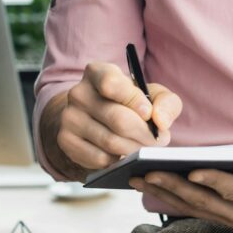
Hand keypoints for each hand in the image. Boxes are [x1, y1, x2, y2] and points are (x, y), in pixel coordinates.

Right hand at [43, 60, 182, 180]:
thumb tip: (160, 121)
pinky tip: (124, 154)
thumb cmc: (130, 103)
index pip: (111, 84)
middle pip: (117, 119)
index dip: (134, 100)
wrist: (95, 117)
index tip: (149, 113)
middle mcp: (79, 93)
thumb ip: (165, 102)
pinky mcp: (66, 141)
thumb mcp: (151, 94)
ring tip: (146, 148)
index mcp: (98, 72)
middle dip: (144, 134)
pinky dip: (118, 160)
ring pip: (110, 142)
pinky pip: (99, 158)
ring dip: (135, 149)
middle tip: (158, 141)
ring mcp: (70, 118)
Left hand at [129, 153, 232, 228]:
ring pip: (195, 209)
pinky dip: (171, 199)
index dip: (219, 184)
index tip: (196, 171)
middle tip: (148, 171)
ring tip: (138, 176)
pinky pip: (195, 210)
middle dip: (176, 188)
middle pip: (208, 204)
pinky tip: (150, 187)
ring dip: (165, 194)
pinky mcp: (226, 216)